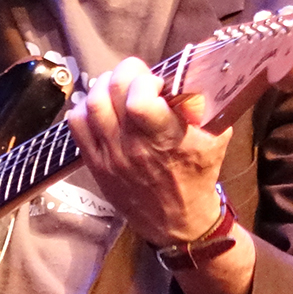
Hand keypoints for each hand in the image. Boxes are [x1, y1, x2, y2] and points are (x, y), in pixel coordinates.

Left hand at [65, 57, 231, 247]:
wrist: (177, 221)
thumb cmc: (197, 176)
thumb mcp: (215, 139)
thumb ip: (204, 106)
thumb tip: (191, 74)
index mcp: (165, 139)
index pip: (140, 100)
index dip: (145, 80)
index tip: (157, 82)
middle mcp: (134, 146)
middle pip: (111, 92)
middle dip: (125, 72)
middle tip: (136, 75)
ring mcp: (111, 155)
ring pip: (91, 104)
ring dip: (104, 86)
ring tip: (118, 87)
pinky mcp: (96, 164)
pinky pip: (77, 125)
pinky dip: (85, 108)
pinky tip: (101, 107)